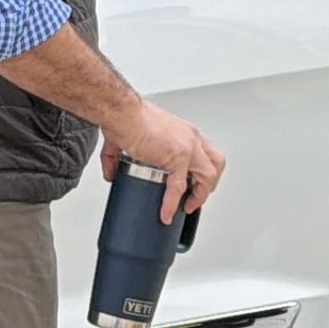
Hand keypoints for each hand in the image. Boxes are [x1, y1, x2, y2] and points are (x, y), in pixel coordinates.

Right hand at [102, 101, 225, 223]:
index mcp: (184, 133)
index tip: (190, 186)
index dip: (200, 173)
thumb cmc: (127, 118)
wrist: (122, 113)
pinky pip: (180, 186)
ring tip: (188, 207)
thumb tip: (112, 172)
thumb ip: (118, 156)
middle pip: (216, 163)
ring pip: (209, 175)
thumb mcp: (129, 138)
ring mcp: (188, 147)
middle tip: (196, 197)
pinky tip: (166, 213)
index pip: (204, 154)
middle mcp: (191, 138)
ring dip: (200, 195)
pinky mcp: (178, 157)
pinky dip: (172, 203)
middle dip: (209, 183)